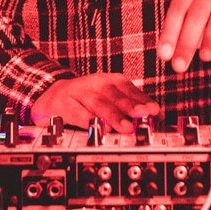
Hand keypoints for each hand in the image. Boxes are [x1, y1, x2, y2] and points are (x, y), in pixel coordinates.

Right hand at [29, 72, 160, 136]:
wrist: (54, 95)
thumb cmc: (88, 99)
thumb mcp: (110, 98)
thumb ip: (132, 107)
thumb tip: (157, 118)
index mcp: (110, 80)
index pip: (129, 88)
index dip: (142, 99)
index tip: (154, 110)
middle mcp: (95, 83)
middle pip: (115, 94)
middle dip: (130, 106)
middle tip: (143, 116)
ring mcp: (79, 93)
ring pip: (98, 103)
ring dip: (113, 115)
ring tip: (126, 127)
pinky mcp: (64, 104)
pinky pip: (77, 113)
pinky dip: (89, 121)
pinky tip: (99, 129)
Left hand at [157, 0, 210, 74]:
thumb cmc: (209, 21)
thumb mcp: (190, 23)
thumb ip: (178, 34)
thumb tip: (166, 54)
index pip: (178, 7)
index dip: (170, 33)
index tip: (164, 55)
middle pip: (198, 12)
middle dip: (187, 41)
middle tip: (180, 65)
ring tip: (205, 57)